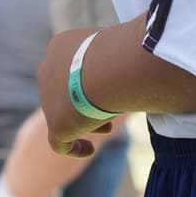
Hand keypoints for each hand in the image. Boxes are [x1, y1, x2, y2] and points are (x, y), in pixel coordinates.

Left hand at [37, 28, 113, 157]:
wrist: (111, 66)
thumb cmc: (126, 51)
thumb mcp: (124, 47)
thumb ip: (125, 56)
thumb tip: (146, 62)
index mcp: (61, 47)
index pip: (70, 65)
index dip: (88, 78)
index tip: (108, 87)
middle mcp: (48, 71)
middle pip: (65, 91)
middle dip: (84, 101)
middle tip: (109, 108)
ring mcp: (49, 99)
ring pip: (63, 115)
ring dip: (83, 121)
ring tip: (107, 127)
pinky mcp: (56, 124)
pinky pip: (59, 143)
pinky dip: (74, 147)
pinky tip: (90, 150)